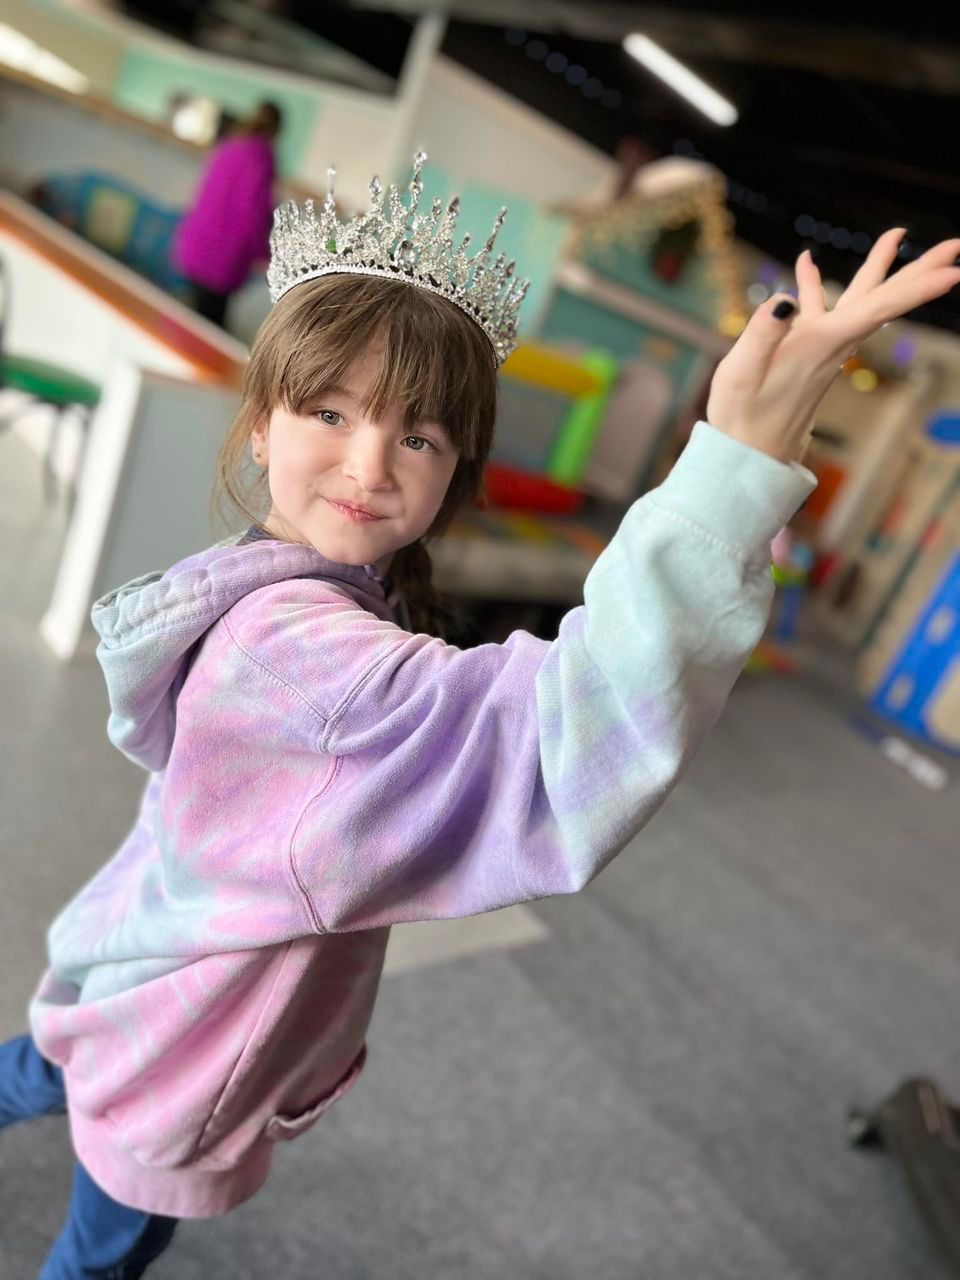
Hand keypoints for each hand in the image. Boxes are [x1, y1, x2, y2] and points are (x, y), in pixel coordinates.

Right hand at [706, 229, 959, 463]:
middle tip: (955, 245)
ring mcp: (819, 348)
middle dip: (919, 272)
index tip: (953, 271)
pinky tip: (806, 262)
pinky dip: (814, 284)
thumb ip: (762, 336)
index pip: (877, 311)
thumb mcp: (742, 377)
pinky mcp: (802, 352)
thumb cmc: (743, 421)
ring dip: (880, 268)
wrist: (748, 456)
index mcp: (821, 346)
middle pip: (883, 301)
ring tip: (898, 236)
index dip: (916, 290)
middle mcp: (830, 345)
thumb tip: (784, 300)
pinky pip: (818, 309)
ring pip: (859, 301)